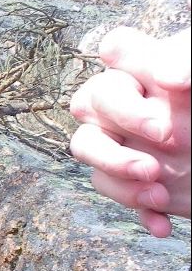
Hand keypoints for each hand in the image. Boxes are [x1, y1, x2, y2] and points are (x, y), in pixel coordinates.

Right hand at [69, 27, 190, 237]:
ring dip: (117, 170)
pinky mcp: (136, 180)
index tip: (168, 84)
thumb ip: (188, 60)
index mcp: (152, 68)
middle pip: (88, 101)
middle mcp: (132, 104)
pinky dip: (137, 210)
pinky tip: (164, 223)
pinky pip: (113, 191)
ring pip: (87, 148)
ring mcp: (128, 143)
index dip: (126, 61)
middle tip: (166, 136)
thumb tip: (166, 78)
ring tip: (158, 189)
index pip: (118, 48)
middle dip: (122, 120)